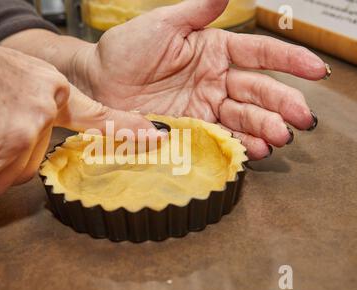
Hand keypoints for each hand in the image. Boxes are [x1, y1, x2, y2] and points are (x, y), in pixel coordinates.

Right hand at [0, 17, 152, 204]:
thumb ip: (21, 122)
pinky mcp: (5, 137)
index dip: (123, 129)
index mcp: (46, 88)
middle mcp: (43, 102)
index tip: (152, 137)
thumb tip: (18, 154)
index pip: (93, 116)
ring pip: (3, 178)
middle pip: (29, 164)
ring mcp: (28, 120)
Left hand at [69, 0, 327, 159]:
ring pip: (243, 117)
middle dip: (281, 104)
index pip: (258, 54)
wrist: (99, 81)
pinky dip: (238, 144)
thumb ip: (196, 12)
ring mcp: (205, 105)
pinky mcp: (191, 127)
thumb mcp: (162, 24)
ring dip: (264, 128)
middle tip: (301, 118)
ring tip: (280, 138)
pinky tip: (254, 150)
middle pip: (257, 90)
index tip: (314, 69)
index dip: (288, 61)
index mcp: (214, 50)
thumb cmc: (126, 49)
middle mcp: (215, 79)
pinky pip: (219, 136)